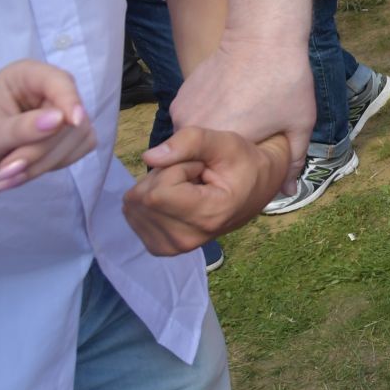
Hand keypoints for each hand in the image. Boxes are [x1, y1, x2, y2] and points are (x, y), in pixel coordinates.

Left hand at [0, 61, 95, 233]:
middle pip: (70, 118)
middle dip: (40, 150)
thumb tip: (61, 119)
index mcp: (24, 77)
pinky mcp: (58, 141)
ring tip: (5, 175)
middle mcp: (43, 93)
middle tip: (6, 169)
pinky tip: (20, 175)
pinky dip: (51, 168)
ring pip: (76, 138)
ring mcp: (53, 118)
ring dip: (42, 164)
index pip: (60, 83)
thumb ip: (23, 129)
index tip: (73, 123)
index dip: (70, 100)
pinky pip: (76, 152)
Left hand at [124, 127, 289, 253]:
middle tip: (194, 178)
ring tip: (187, 188)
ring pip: (135, 205)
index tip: (200, 169)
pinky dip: (150, 200)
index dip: (175, 169)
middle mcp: (186, 239)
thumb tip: (148, 157)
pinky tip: (174, 200)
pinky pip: (133, 214)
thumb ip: (190, 142)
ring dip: (156, 188)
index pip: (158, 193)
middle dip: (163, 177)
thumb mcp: (226, 142)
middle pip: (143, 198)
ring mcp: (170, 247)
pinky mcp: (159, 247)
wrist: (256, 189)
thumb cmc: (244, 163)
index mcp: (207, 217)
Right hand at [168, 34, 314, 186]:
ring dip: (207, 141)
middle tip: (239, 150)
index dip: (228, 180)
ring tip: (234, 127)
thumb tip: (289, 192)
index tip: (242, 174)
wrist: (262, 36)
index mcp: (223, 148)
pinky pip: (187, 121)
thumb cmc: (285, 81)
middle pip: (199, 162)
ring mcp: (182, 115)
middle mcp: (194, 135)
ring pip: (191, 142)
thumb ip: (292, 162)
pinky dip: (202, 120)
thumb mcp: (299, 124)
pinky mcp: (178, 98)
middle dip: (215, 163)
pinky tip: (224, 107)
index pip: (214, 180)